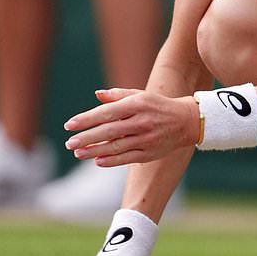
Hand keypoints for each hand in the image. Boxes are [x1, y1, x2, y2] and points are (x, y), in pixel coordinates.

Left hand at [64, 88, 199, 165]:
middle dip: (87, 138)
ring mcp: (146, 139)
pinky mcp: (150, 153)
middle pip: (109, 131)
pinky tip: (97, 160)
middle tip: (69, 143)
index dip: (87, 119)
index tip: (70, 125)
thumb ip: (118, 95)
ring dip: (95, 151)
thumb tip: (97, 94)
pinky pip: (127, 158)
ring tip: (78, 153)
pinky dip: (111, 160)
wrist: (186, 121)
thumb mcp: (140, 95)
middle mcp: (141, 121)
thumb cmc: (158, 106)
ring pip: (116, 147)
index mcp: (137, 104)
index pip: (107, 112)